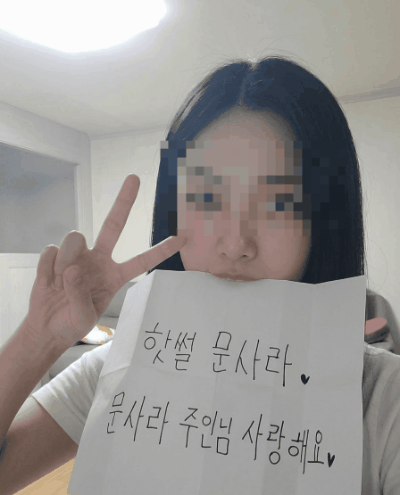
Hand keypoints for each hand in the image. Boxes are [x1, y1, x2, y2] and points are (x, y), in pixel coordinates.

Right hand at [25, 174, 186, 348]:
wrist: (45, 328)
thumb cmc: (71, 324)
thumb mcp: (84, 318)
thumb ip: (81, 296)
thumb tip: (71, 269)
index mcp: (114, 276)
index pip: (142, 260)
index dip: (162, 250)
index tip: (183, 237)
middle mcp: (98, 260)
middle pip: (113, 224)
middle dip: (124, 201)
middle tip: (135, 177)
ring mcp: (76, 256)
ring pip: (75, 237)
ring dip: (67, 257)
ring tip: (61, 281)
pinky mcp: (54, 256)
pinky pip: (52, 251)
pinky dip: (47, 267)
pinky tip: (48, 281)